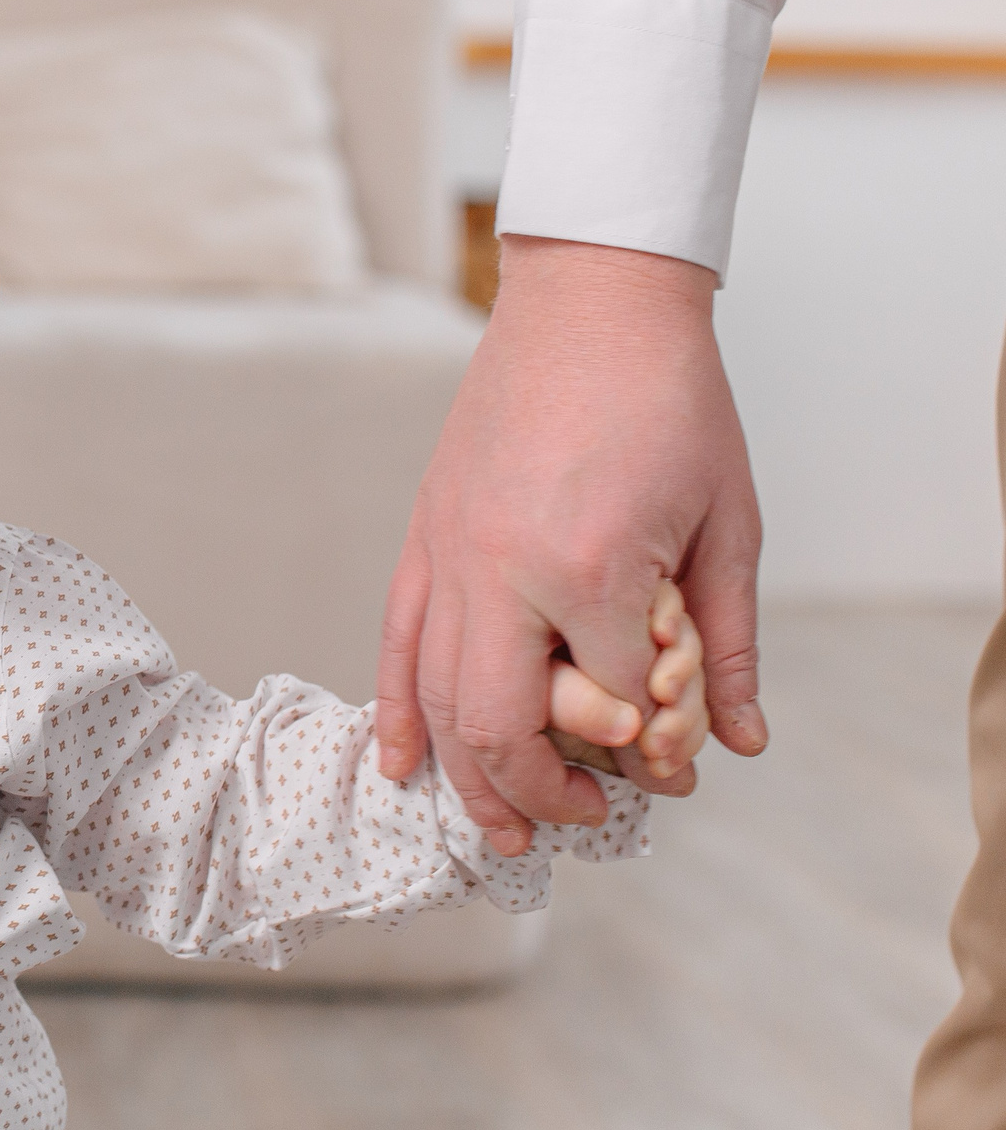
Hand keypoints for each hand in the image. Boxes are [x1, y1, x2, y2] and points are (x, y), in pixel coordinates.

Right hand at [376, 236, 765, 853]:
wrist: (592, 300)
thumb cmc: (669, 399)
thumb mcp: (726, 521)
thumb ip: (723, 641)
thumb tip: (734, 741)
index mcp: (590, 566)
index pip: (618, 702)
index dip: (653, 751)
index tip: (678, 769)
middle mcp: (503, 571)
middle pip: (500, 727)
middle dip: (542, 794)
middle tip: (583, 820)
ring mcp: (451, 553)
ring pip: (435, 697)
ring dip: (467, 778)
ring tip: (504, 830)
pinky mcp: (424, 535)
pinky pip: (396, 639)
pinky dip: (396, 710)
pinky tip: (400, 765)